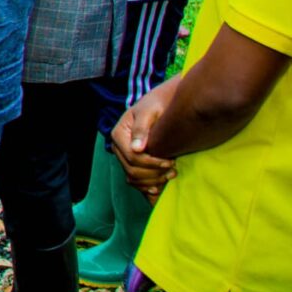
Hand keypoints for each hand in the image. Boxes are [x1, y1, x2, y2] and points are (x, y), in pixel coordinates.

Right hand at [111, 79, 178, 198]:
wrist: (159, 105)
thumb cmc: (156, 105)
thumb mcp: (149, 111)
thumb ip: (142, 128)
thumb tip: (136, 149)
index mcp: (119, 134)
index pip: (132, 157)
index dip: (151, 163)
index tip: (170, 161)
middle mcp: (118, 147)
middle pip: (132, 169)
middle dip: (153, 174)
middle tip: (173, 170)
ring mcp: (123, 156)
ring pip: (132, 178)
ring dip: (152, 182)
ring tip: (170, 176)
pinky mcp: (131, 162)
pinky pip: (134, 180)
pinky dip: (145, 187)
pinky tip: (158, 187)